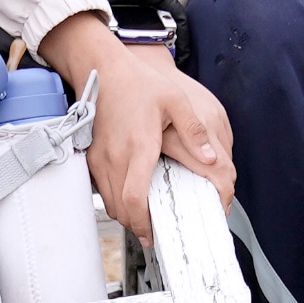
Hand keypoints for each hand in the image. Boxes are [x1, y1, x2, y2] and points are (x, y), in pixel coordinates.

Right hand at [41, 13, 232, 240]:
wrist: (103, 70)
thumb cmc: (139, 84)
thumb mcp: (175, 101)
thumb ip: (194, 131)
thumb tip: (212, 158)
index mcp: (139, 147)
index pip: (135, 198)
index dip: (143, 221)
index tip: (153, 232)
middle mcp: (115, 157)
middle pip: (121, 208)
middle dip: (137, 224)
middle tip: (154, 231)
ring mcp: (100, 158)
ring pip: (109, 202)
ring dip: (125, 214)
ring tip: (144, 217)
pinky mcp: (92, 156)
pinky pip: (101, 189)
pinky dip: (114, 200)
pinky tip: (130, 197)